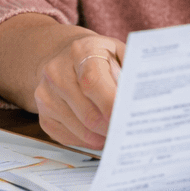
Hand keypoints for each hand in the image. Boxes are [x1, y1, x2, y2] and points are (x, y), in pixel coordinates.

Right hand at [32, 33, 126, 150]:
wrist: (65, 55)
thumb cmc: (100, 56)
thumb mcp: (120, 52)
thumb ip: (132, 73)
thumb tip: (146, 101)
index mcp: (81, 50)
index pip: (93, 83)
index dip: (111, 105)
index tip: (128, 119)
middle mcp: (57, 71)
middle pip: (88, 114)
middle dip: (113, 128)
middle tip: (130, 132)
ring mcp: (45, 93)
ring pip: (81, 130)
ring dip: (103, 137)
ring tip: (118, 132)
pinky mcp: (43, 113)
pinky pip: (68, 138)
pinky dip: (88, 140)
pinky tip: (99, 132)